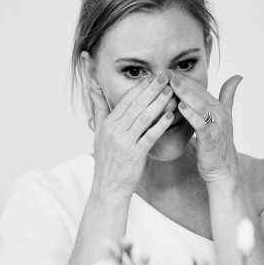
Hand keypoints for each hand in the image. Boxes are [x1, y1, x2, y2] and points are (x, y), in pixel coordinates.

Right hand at [89, 74, 174, 198]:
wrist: (108, 188)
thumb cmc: (107, 161)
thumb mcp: (99, 134)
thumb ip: (99, 110)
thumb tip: (92, 87)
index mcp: (107, 124)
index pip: (126, 100)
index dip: (140, 87)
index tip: (152, 76)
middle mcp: (114, 131)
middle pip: (135, 105)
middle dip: (151, 89)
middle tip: (165, 76)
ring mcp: (124, 142)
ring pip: (143, 117)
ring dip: (159, 103)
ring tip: (171, 92)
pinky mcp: (135, 154)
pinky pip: (149, 136)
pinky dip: (160, 125)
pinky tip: (171, 116)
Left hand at [167, 70, 242, 182]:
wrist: (224, 171)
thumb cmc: (219, 145)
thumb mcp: (225, 117)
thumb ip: (229, 96)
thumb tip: (237, 76)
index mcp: (219, 108)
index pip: (200, 88)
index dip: (185, 78)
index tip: (168, 70)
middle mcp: (219, 114)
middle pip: (199, 93)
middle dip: (182, 81)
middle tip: (166, 70)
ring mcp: (216, 127)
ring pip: (199, 105)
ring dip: (185, 93)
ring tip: (171, 82)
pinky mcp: (210, 140)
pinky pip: (200, 124)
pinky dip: (191, 114)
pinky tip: (180, 106)